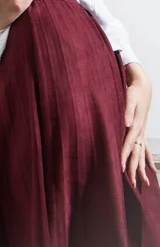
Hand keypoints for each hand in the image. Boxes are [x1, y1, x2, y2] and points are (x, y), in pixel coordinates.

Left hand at [121, 67, 153, 186]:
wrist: (143, 86)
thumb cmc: (134, 91)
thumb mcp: (130, 98)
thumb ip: (127, 111)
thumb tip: (126, 123)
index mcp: (136, 125)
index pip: (128, 144)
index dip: (123, 156)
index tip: (120, 168)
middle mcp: (140, 131)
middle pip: (136, 153)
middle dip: (133, 168)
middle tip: (131, 183)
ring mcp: (142, 132)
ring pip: (142, 154)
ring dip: (142, 168)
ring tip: (145, 184)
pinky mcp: (142, 131)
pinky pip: (145, 149)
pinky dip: (147, 160)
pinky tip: (151, 170)